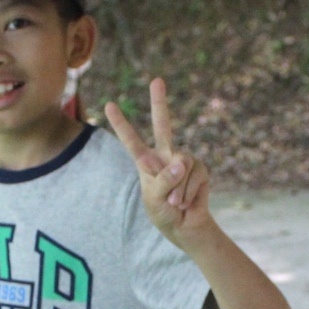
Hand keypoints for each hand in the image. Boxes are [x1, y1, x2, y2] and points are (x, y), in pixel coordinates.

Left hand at [107, 78, 212, 244]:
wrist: (186, 227)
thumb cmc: (164, 213)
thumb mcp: (154, 200)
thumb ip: (164, 180)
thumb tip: (180, 162)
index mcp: (146, 163)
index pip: (131, 141)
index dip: (121, 124)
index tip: (109, 105)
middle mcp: (165, 156)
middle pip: (163, 126)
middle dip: (160, 103)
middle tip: (157, 80)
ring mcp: (183, 161)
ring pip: (181, 164)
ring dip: (178, 189)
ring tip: (175, 203)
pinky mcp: (200, 168)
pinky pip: (194, 175)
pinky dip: (189, 192)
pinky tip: (187, 202)